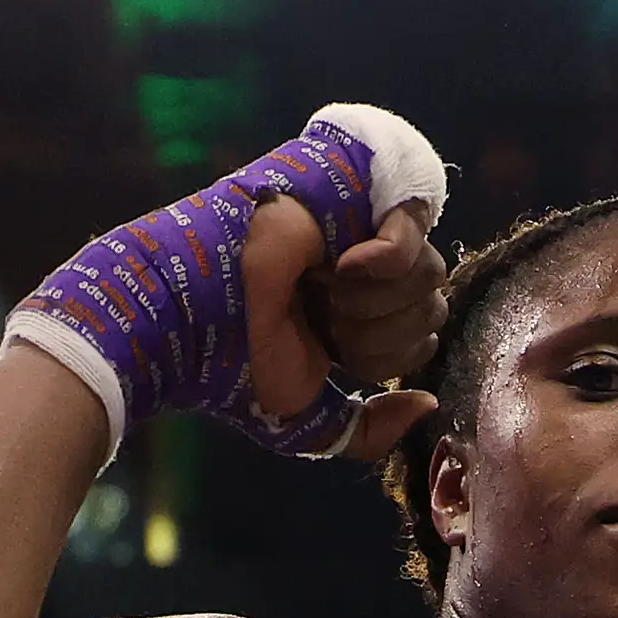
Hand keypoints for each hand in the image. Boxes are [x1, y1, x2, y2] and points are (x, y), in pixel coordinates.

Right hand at [246, 193, 446, 455]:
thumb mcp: (304, 418)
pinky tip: (341, 267)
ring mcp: (360, 225)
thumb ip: (367, 431)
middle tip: (324, 321)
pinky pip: (412, 226)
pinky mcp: (352, 187)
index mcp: (354, 314)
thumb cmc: (231, 365)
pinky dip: (386, 260)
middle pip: (432, 307)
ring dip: (376, 302)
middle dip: (382, 336)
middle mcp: (363, 270)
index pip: (421, 336)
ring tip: (323, 292)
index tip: (331, 352)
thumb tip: (428, 402)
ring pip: (428, 271)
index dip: (386, 358)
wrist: (186, 317)